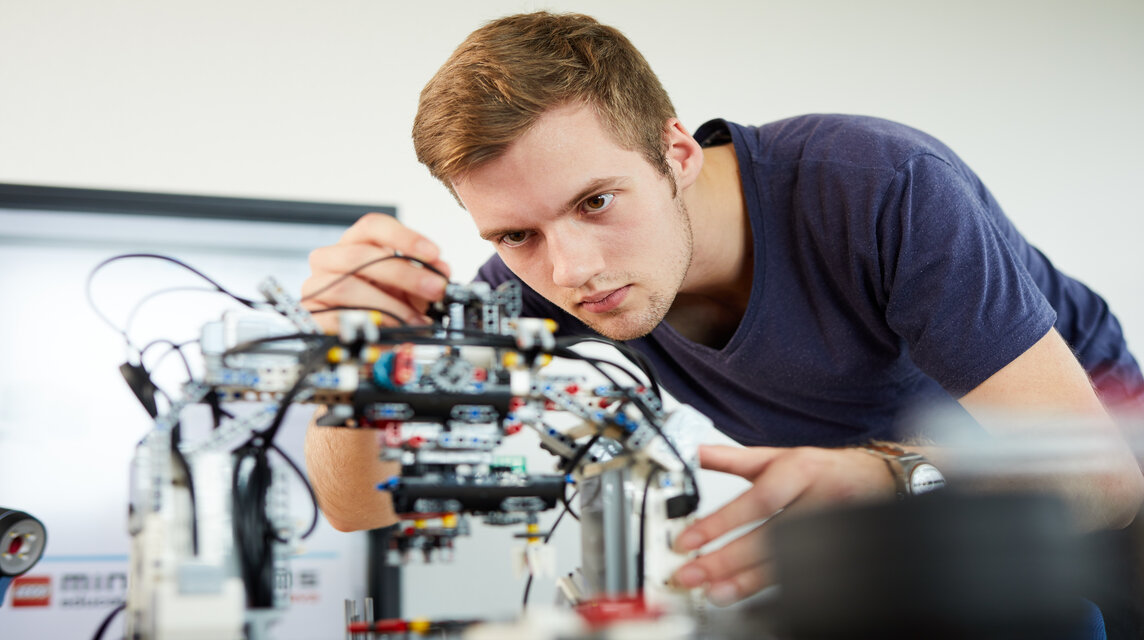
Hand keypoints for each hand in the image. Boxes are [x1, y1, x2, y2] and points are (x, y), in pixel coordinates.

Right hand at [303, 213, 452, 331]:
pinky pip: (337, 317)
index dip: (404, 237)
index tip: (433, 253)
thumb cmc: (380, 302)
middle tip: (434, 289)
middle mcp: (330, 259)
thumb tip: (443, 272)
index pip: (373, 226)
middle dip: (404, 273)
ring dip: (390, 305)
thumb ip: (426, 277)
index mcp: (354, 243)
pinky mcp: (311, 314)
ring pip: (348, 287)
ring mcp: (316, 286)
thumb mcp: (408, 288)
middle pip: (362, 255)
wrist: (354, 334)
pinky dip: (369, 325)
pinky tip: (392, 331)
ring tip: (417, 319)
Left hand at [670, 444, 894, 604]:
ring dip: (747, 582)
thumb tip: (689, 452)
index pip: (758, 501)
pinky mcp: (840, 555)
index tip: (689, 540)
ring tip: (714, 591)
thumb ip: (730, 458)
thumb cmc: (822, 470)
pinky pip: (805, 578)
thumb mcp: (776, 457)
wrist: (876, 480)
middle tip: (692, 574)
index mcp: (801, 471)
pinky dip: (774, 589)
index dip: (722, 523)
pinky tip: (748, 594)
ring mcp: (834, 532)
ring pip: (789, 564)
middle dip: (727, 561)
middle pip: (772, 538)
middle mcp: (819, 501)